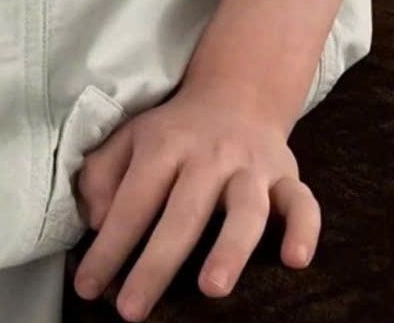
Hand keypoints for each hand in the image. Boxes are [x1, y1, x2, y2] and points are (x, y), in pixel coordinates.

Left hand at [71, 80, 319, 321]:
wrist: (238, 93)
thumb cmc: (175, 131)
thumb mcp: (130, 138)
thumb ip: (102, 174)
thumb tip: (97, 221)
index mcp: (165, 145)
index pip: (133, 201)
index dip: (109, 246)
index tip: (88, 287)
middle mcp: (210, 155)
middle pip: (184, 212)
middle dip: (157, 263)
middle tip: (132, 309)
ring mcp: (252, 166)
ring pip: (246, 208)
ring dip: (230, 247)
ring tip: (213, 288)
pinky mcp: (287, 174)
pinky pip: (303, 201)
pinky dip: (304, 229)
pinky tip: (295, 260)